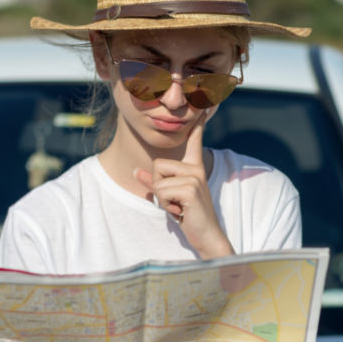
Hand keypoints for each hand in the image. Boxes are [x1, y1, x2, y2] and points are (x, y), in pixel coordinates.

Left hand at [134, 113, 234, 257]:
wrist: (206, 236)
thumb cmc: (189, 217)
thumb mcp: (169, 198)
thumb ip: (154, 183)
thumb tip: (136, 172)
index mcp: (194, 167)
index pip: (195, 140)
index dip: (198, 123)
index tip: (203, 106)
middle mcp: (196, 168)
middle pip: (157, 165)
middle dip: (158, 187)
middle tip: (174, 201)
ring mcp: (194, 177)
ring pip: (157, 180)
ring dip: (162, 198)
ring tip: (178, 207)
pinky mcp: (190, 188)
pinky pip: (161, 190)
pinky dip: (166, 205)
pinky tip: (180, 211)